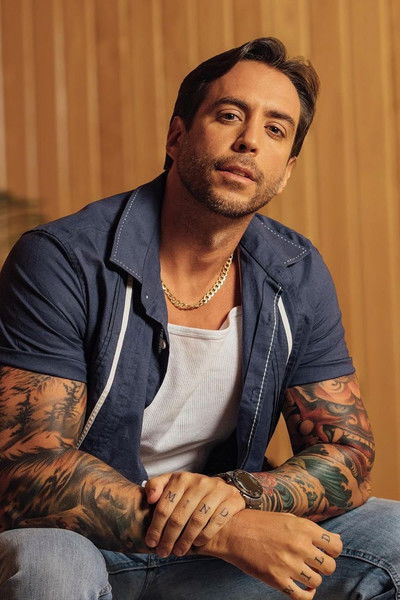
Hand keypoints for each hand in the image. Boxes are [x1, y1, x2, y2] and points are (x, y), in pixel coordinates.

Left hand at [144, 471, 244, 556]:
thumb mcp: (172, 484)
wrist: (220, 491)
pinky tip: (197, 543)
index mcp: (181, 478)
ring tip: (179, 551)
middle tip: (163, 552)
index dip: (155, 527)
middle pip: (179, 517)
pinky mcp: (232, 499)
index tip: (151, 542)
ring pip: (197, 521)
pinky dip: (205, 535)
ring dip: (185, 540)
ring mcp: (217, 490)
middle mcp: (199, 482)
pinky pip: (217, 521)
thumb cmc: (189, 492)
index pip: (164, 506)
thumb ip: (156, 486)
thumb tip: (150, 498)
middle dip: (168, 538)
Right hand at [195, 509, 341, 599]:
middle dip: (323, 566)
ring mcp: (289, 564)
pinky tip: (301, 587)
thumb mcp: (288, 518)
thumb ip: (311, 530)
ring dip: (311, 579)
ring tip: (301, 572)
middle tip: (312, 563)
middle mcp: (299, 546)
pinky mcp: (278, 579)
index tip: (324, 551)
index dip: (332, 550)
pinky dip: (306, 595)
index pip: (336, 546)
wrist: (233, 531)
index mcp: (304, 528)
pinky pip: (302, 596)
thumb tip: (336, 540)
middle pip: (329, 566)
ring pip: (317, 581)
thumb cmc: (260, 523)